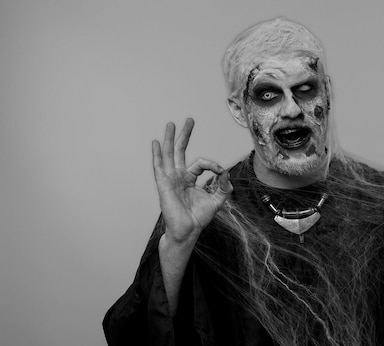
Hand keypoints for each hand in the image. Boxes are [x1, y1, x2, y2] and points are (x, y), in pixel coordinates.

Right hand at [152, 118, 231, 245]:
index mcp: (190, 179)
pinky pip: (159, 167)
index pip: (201, 164)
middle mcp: (179, 176)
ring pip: (169, 155)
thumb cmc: (199, 218)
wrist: (188, 230)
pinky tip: (155, 143)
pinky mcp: (164, 184)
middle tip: (190, 120)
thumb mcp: (217, 200)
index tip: (221, 172)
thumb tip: (227, 173)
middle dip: (185, 135)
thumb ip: (224, 187)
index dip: (213, 165)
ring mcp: (170, 179)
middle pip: (180, 151)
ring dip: (170, 139)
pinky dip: (157, 154)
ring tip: (171, 124)